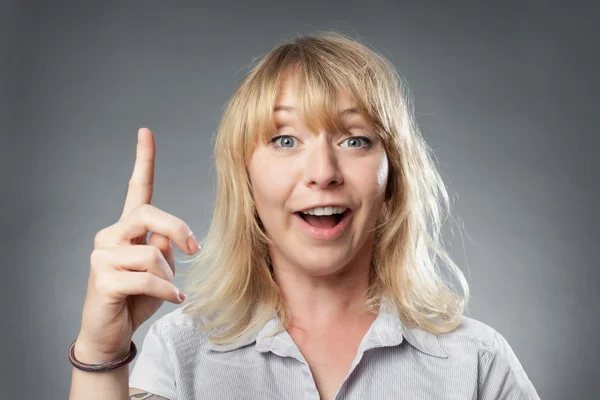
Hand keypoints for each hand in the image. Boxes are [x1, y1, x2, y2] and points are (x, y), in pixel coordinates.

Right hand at [76, 128, 198, 360]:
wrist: (110, 332)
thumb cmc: (136, 297)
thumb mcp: (159, 270)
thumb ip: (163, 248)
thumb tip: (168, 240)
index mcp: (126, 228)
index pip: (136, 189)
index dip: (143, 160)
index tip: (145, 133)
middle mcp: (111, 235)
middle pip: (148, 213)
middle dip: (178, 228)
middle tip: (194, 248)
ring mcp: (103, 256)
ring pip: (153, 254)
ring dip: (168, 276)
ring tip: (166, 289)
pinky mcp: (104, 279)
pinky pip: (149, 279)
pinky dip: (167, 292)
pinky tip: (173, 299)